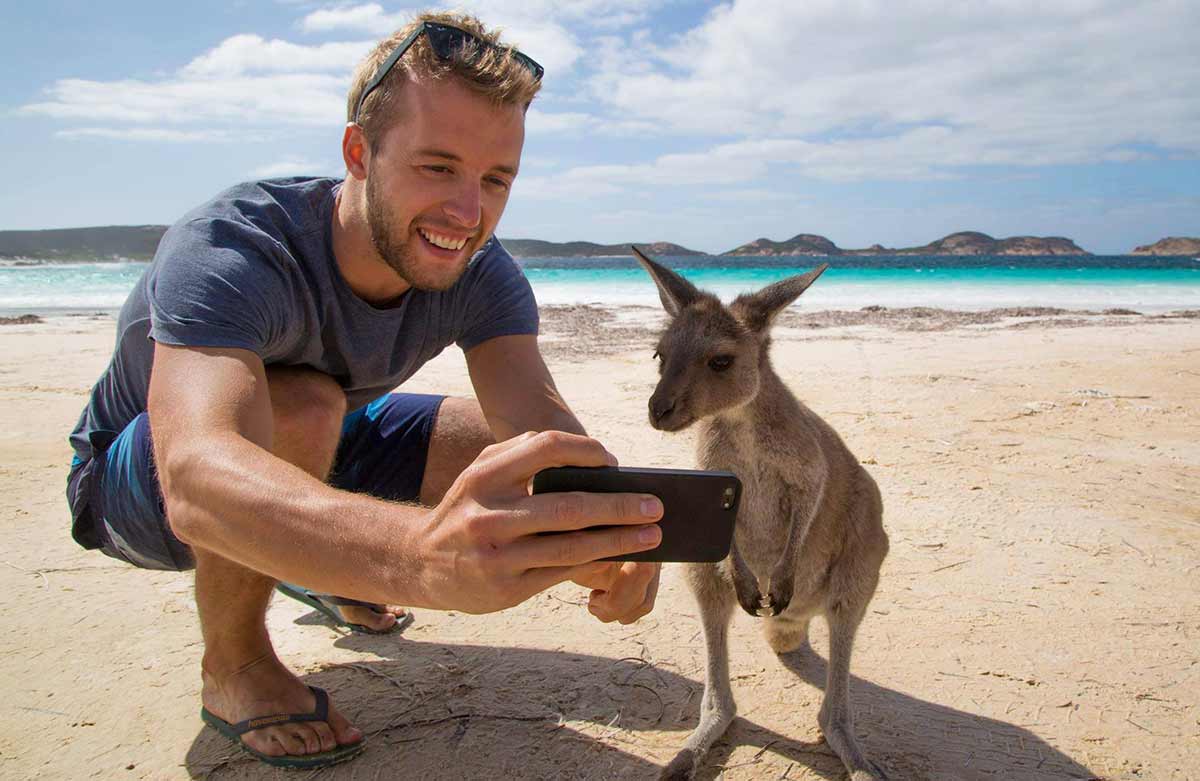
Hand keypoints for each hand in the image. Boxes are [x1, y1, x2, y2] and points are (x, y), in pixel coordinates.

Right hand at [408, 431, 663, 613]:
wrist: (418, 562)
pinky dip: (596, 563)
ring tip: (652, 535)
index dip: (587, 451)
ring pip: (573, 547)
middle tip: (655, 506)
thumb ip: (522, 455)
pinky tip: (620, 557)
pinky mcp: (507, 589)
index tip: (615, 462)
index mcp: (484, 476)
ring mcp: (498, 556)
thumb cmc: (466, 509)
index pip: (546, 448)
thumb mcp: (480, 474)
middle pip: (570, 506)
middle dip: (620, 506)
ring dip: (620, 541)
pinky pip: (562, 572)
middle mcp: (489, 515)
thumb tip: (589, 456)